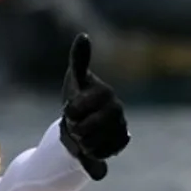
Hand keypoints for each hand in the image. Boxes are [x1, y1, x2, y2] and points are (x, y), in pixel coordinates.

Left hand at [59, 33, 129, 180]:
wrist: (81, 126)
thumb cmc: (77, 100)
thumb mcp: (74, 80)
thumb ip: (79, 60)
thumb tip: (83, 36)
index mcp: (105, 93)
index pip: (79, 108)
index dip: (71, 112)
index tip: (69, 110)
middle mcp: (117, 110)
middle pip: (87, 128)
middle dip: (76, 129)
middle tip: (75, 125)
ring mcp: (120, 127)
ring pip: (93, 143)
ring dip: (82, 142)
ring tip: (82, 135)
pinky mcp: (120, 144)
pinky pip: (101, 155)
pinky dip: (91, 153)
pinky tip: (89, 146)